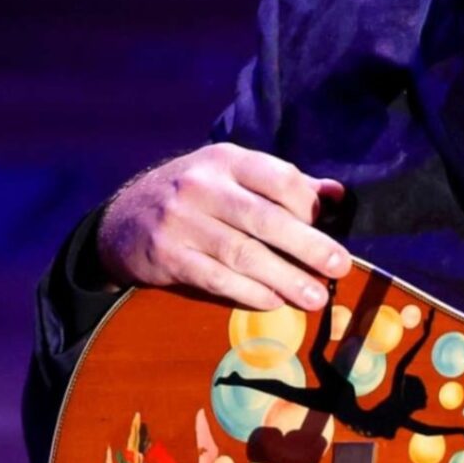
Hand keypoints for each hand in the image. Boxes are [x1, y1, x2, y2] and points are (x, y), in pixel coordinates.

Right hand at [95, 144, 348, 312]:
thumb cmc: (195, 196)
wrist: (123, 220)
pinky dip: (248, 292)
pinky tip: (274, 301)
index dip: (309, 204)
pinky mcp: (167, 256)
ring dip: (285, 278)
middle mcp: (202, 186)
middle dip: (308, 246)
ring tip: (315, 297)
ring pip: (243, 253)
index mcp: (227, 160)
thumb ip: (284, 185)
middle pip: (265, 219)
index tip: (330, 226)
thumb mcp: (233, 176)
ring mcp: (181, 221)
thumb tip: (338, 195)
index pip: (278, 178)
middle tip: (340, 266)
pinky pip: (216, 277)